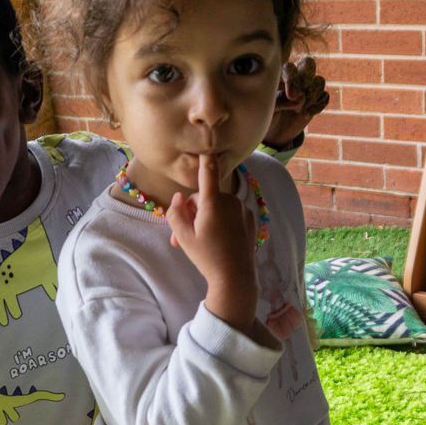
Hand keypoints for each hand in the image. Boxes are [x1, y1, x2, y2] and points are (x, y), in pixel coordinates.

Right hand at [165, 156, 257, 333]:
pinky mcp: (250, 220)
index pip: (208, 173)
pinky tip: (217, 241)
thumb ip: (175, 213)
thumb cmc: (206, 257)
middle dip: (192, 213)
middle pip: (205, 198)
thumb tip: (178, 198)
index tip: (206, 146)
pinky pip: (231, 214)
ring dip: (205, 219)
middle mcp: (231, 202)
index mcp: (213, 203)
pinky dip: (221, 223)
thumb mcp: (183, 237)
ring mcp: (243, 210)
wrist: (235, 278)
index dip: (205, 159)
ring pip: (217, 207)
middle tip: (180, 237)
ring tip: (197, 242)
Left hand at [263, 57, 328, 149]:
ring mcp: (308, 88)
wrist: (275, 132)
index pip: (290, 68)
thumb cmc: (268, 116)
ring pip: (319, 81)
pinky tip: (305, 115)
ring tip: (299, 110)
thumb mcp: (269, 109)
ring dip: (312, 96)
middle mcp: (297, 77)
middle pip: (309, 63)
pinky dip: (317, 106)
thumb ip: (282, 101)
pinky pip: (325, 96)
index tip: (290, 96)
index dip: (293, 80)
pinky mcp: (317, 100)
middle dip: (307, 78)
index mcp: (281, 76)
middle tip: (300, 96)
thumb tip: (300, 98)